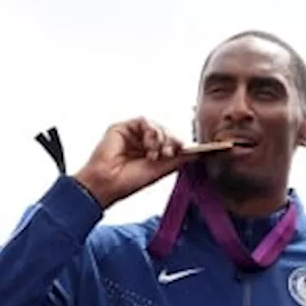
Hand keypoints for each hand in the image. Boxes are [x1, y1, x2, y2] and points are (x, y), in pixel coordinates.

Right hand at [73, 117, 195, 208]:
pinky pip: (143, 121)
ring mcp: (132, 135)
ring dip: (160, 138)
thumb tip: (198, 152)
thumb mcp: (160, 170)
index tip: (184, 150)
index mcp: (151, 153)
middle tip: (169, 152)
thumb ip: (178, 159)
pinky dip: (150, 132)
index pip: (170, 142)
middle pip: (165, 132)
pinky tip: (148, 145)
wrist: (108, 184)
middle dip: (171, 141)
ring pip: (156, 126)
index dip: (178, 144)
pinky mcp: (122, 128)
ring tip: (155, 153)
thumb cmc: (128, 182)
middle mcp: (142, 143)